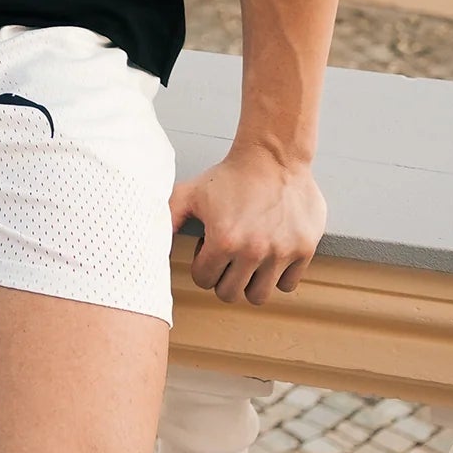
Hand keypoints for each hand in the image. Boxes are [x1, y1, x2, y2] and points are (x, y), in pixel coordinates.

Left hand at [171, 142, 326, 304]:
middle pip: (230, 294)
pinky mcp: (304, 251)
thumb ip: (167, 219)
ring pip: (259, 296)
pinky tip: (269, 254)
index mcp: (223, 240)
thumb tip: (149, 242)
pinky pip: (287, 284)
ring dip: (249, 283)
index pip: (204, 279)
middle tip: (227, 258)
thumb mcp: (190, 193)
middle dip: (223, 279)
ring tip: (247, 259)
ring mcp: (281, 253)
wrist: (272, 157)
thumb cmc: (230, 175)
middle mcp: (253, 251)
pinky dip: (277, 275)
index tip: (209, 249)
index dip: (202, 265)